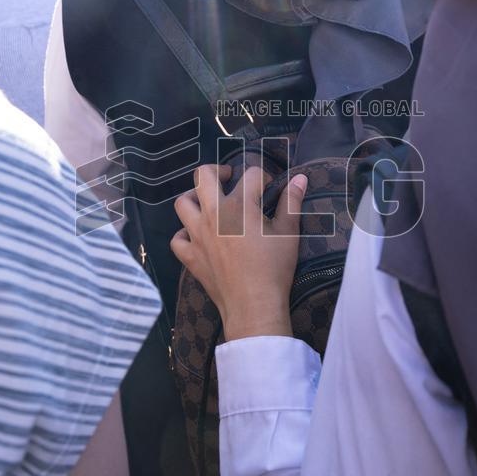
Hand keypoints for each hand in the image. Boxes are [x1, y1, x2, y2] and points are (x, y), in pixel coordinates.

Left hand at [170, 164, 307, 340]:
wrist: (254, 305)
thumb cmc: (274, 268)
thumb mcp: (289, 233)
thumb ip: (291, 202)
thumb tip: (299, 178)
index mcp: (239, 206)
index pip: (251, 175)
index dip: (264, 176)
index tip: (269, 187)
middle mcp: (213, 215)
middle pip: (203, 176)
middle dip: (217, 170)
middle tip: (229, 178)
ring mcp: (197, 235)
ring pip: (182, 203)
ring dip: (194, 198)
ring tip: (208, 203)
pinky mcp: (190, 256)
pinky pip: (177, 238)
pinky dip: (184, 234)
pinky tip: (197, 236)